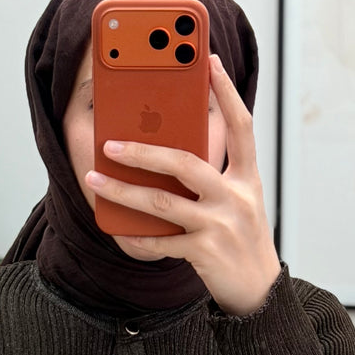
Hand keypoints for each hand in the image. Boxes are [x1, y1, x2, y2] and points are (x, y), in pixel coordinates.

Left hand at [84, 52, 281, 314]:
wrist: (259, 292)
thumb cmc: (242, 241)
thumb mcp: (240, 201)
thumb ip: (215, 176)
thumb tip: (169, 150)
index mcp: (248, 178)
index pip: (241, 126)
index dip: (227, 93)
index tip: (209, 62)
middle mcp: (237, 197)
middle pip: (186, 163)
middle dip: (144, 150)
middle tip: (110, 143)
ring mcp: (221, 226)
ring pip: (163, 202)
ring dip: (123, 191)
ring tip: (94, 181)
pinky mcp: (206, 253)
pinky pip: (161, 242)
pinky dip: (136, 237)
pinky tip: (116, 229)